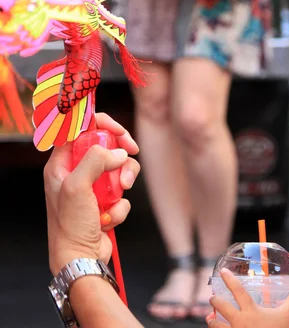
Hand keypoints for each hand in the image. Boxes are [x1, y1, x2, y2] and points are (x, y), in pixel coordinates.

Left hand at [45, 113, 140, 275]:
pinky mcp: (105, 201)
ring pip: (119, 169)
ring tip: (119, 196)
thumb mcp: (77, 187)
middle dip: (121, 153)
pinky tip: (108, 218)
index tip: (118, 131)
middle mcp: (76, 173)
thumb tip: (118, 153)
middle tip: (132, 153)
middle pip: (106, 146)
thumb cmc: (71, 226)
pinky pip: (122, 193)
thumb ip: (96, 160)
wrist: (81, 258)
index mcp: (61, 165)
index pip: (80, 131)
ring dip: (124, 181)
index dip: (100, 125)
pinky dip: (120, 205)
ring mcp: (92, 187)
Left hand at [206, 268, 288, 327]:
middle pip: (221, 307)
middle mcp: (239, 321)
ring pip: (216, 326)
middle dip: (215, 301)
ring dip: (212, 321)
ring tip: (210, 318)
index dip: (229, 279)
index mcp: (250, 311)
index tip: (222, 271)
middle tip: (212, 298)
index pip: (238, 291)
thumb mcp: (288, 315)